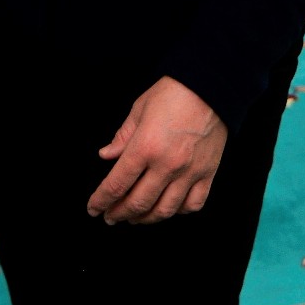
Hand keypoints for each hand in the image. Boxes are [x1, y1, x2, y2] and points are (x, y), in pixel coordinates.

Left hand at [87, 77, 227, 223]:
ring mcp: (190, 172)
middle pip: (138, 203)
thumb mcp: (139, 110)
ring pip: (165, 210)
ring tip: (135, 218)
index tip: (93, 209)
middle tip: (111, 216)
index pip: (116, 185)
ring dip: (146, 219)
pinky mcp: (208, 173)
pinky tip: (168, 207)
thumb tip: (106, 156)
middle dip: (119, 214)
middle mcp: (167, 164)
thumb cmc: (173, 93)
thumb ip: (122, 137)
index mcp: (145, 147)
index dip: (101, 201)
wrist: (211, 85)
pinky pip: (193, 204)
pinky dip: (178, 211)